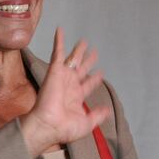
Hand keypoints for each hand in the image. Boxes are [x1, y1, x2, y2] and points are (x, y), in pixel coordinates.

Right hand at [20, 27, 109, 156]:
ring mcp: (62, 77)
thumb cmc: (65, 128)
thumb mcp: (87, 123)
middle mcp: (69, 86)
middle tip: (94, 52)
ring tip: (84, 41)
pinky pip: (57, 53)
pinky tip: (60, 30)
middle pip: (81, 70)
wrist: (49, 125)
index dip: (94, 79)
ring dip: (77, 50)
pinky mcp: (55, 71)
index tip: (100, 72)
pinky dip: (58, 41)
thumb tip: (108, 110)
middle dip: (88, 61)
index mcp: (76, 98)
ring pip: (71, 59)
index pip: (87, 85)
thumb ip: (98, 115)